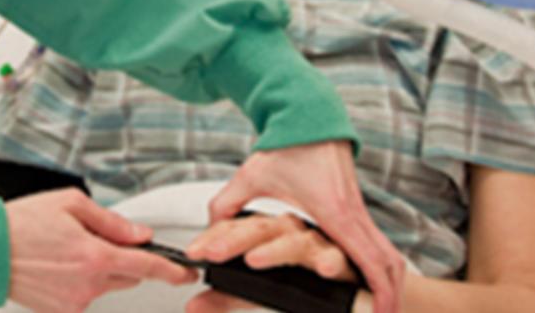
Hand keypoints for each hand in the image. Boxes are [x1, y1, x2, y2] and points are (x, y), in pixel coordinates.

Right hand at [4, 188, 197, 312]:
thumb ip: (111, 221)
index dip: (173, 271)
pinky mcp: (60, 312)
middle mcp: (87, 283)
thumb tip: (139, 234)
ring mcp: (73, 301)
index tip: (188, 273)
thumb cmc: (20, 223)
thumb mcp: (71, 204)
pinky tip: (57, 266)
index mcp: (94, 255)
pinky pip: (83, 295)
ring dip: (98, 270)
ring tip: (67, 250)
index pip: (147, 266)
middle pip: (127, 276)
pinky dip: (79, 282)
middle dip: (123, 259)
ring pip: (105, 286)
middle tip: (96, 239)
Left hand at [183, 212, 359, 312]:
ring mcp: (316, 242)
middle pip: (260, 230)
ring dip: (275, 250)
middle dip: (234, 241)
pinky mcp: (342, 259)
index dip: (212, 240)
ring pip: (294, 241)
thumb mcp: (257, 292)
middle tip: (214, 253)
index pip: (234, 229)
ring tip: (255, 260)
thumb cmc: (300, 278)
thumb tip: (193, 306)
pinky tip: (323, 268)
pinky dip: (329, 262)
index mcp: (266, 233)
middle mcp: (289, 231)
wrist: (341, 285)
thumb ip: (226, 298)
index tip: (192, 254)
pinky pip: (336, 258)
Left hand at [208, 142, 404, 312]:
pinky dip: (382, 265)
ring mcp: (357, 210)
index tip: (382, 312)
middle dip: (391, 293)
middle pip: (386, 259)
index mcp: (333, 210)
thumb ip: (228, 202)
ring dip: (391, 281)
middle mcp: (353, 212)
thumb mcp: (254, 174)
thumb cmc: (287, 143)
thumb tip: (209, 227)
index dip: (377, 286)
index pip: (364, 255)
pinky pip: (377, 242)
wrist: (309, 112)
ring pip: (387, 252)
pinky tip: (376, 282)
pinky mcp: (355, 207)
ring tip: (388, 310)